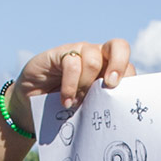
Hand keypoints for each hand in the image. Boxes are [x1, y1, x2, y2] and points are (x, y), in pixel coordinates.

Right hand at [10, 40, 135, 135]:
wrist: (32, 104)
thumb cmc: (65, 108)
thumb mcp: (87, 108)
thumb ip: (101, 104)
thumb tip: (118, 115)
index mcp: (109, 70)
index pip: (127, 66)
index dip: (128, 79)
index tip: (120, 98)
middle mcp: (97, 56)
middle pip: (118, 46)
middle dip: (119, 65)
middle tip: (110, 85)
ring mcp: (78, 52)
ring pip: (92, 58)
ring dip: (86, 84)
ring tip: (77, 103)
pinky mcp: (59, 54)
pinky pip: (71, 63)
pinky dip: (70, 85)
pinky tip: (66, 101)